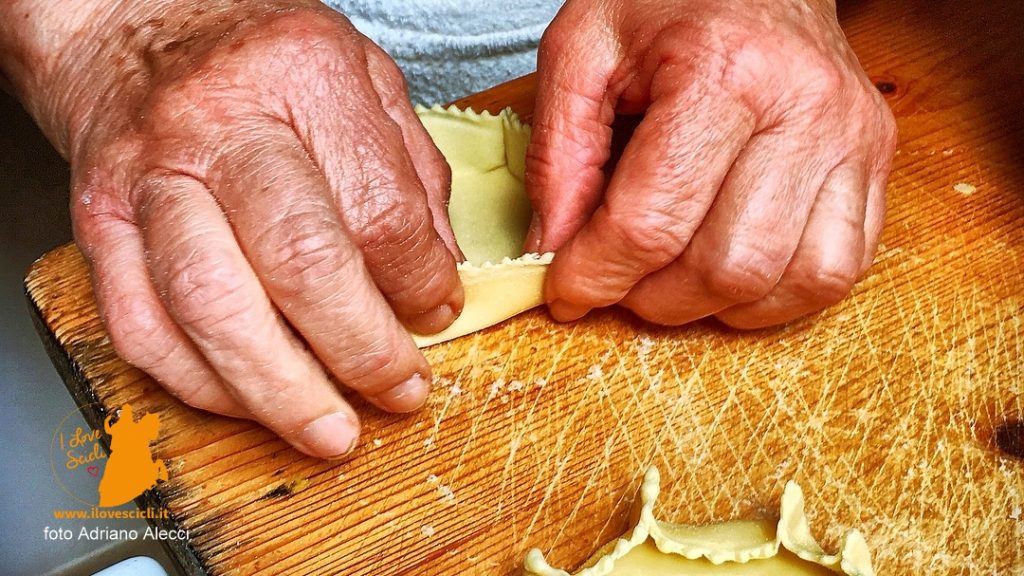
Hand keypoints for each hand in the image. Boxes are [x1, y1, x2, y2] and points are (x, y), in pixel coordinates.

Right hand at [2, 0, 462, 457]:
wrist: (130, 24)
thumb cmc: (255, 52)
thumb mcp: (364, 76)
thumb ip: (411, 174)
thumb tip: (437, 274)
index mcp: (303, 75)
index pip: (380, 209)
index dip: (420, 282)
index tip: (438, 312)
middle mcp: (219, 126)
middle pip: (299, 262)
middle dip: (360, 350)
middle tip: (400, 391)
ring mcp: (149, 179)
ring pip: (212, 309)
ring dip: (280, 391)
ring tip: (331, 430)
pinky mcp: (98, 225)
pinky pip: (142, 328)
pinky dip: (203, 385)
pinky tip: (252, 401)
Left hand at [526, 0, 895, 328]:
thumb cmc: (670, 1)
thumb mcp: (582, 51)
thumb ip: (556, 155)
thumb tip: (552, 250)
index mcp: (721, 71)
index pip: (651, 222)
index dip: (595, 274)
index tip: (565, 289)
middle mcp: (803, 107)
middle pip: (725, 265)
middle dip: (653, 298)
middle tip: (617, 279)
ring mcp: (852, 139)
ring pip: (789, 282)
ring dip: (714, 305)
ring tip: (670, 277)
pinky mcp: (875, 163)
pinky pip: (837, 272)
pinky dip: (775, 295)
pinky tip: (730, 270)